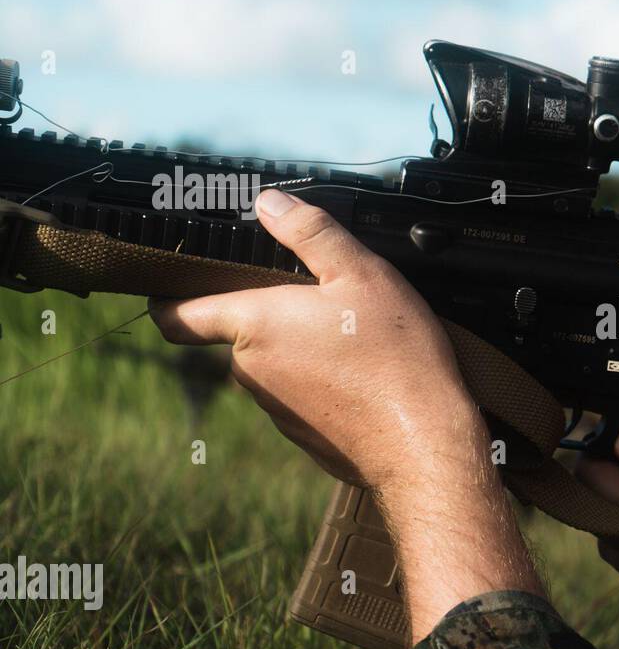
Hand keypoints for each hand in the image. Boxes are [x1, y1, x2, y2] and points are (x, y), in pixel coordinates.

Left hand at [150, 189, 543, 637]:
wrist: (422, 446)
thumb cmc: (394, 356)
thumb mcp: (363, 275)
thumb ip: (312, 233)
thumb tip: (268, 201)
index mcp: (254, 325)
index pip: (177, 317)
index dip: (166, 301)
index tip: (168, 290)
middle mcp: (252, 372)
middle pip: (242, 337)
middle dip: (274, 320)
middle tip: (326, 303)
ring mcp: (276, 411)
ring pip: (277, 369)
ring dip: (304, 354)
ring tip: (358, 342)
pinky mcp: (304, 438)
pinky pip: (304, 401)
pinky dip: (327, 387)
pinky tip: (368, 379)